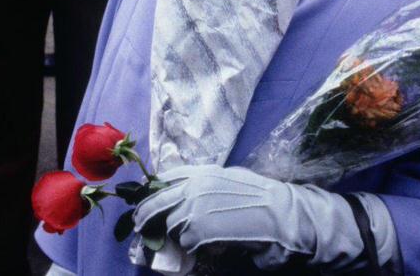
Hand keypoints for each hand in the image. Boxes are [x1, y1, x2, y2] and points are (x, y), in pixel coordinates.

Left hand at [133, 165, 356, 268]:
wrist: (280, 215)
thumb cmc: (265, 198)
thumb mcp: (233, 179)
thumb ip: (209, 184)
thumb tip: (189, 194)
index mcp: (204, 172)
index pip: (167, 177)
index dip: (154, 188)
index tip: (147, 196)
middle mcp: (194, 187)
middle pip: (156, 201)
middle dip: (145, 213)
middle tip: (140, 224)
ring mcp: (193, 209)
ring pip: (170, 225)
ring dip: (176, 234)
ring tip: (191, 238)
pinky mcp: (196, 232)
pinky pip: (185, 243)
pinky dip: (192, 247)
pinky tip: (209, 246)